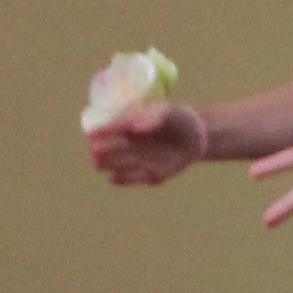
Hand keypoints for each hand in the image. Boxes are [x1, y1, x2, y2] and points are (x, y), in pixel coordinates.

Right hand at [86, 102, 202, 186]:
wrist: (197, 136)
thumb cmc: (178, 118)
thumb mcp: (169, 112)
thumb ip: (153, 116)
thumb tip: (134, 127)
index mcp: (125, 127)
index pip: (100, 132)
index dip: (95, 135)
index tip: (95, 135)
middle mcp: (126, 146)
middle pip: (99, 153)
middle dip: (100, 152)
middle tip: (114, 148)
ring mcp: (136, 162)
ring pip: (109, 167)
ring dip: (110, 164)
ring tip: (128, 157)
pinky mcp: (149, 176)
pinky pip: (128, 180)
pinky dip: (123, 178)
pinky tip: (126, 172)